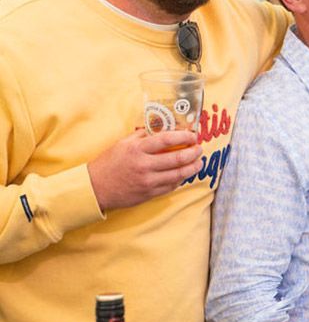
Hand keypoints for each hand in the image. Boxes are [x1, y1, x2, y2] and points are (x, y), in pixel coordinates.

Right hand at [88, 130, 202, 210]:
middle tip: (200, 149)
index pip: (167, 139)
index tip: (193, 135)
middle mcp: (144, 165)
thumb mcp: (123, 144)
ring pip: (178, 174)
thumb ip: (142, 136)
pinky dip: (181, 179)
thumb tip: (163, 128)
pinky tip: (184, 174)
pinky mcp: (149, 194)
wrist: (94, 188)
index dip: (184, 136)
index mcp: (137, 149)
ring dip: (193, 167)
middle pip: (177, 158)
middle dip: (194, 153)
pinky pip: (171, 186)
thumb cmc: (109, 163)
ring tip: (198, 162)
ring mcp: (147, 181)